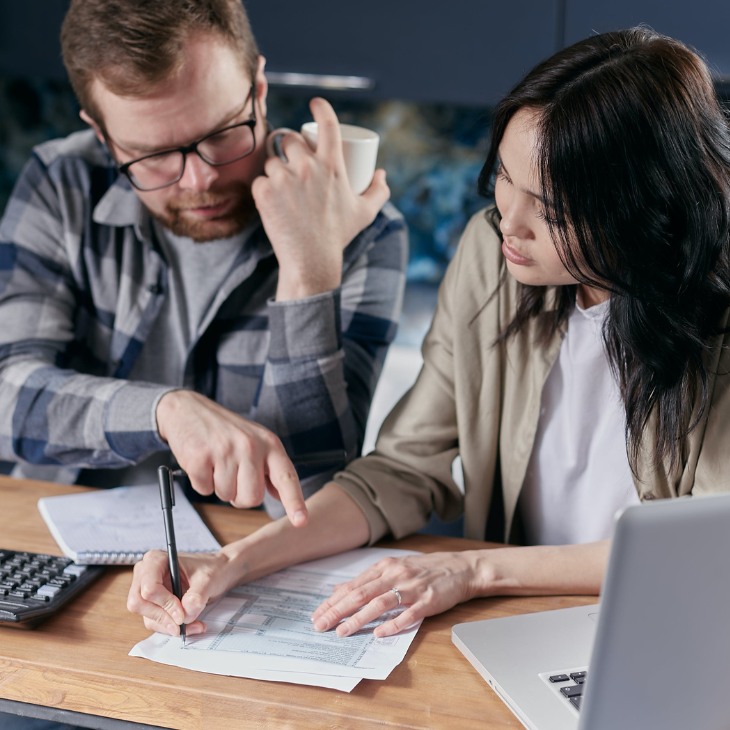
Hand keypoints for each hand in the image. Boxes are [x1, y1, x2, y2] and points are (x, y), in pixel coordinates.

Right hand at [127, 549, 243, 635]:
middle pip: (139, 603)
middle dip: (163, 617)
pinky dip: (171, 627)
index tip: (182, 614)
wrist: (218, 572)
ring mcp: (147, 590)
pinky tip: (191, 625)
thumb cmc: (212, 568)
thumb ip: (196, 597)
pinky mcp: (153, 604)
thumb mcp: (208, 579)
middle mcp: (146, 574)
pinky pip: (155, 622)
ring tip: (195, 625)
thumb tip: (185, 616)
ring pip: (147, 616)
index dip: (165, 604)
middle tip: (183, 624)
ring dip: (170, 626)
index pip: (149, 587)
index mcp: (156, 560)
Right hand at [156, 390, 306, 525]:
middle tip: (232, 474)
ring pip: (226, 496)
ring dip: (219, 487)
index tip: (301, 521)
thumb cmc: (226, 430)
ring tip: (216, 463)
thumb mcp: (256, 441)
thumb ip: (270, 468)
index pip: (286, 477)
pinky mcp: (200, 457)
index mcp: (270, 444)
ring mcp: (225, 451)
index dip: (294, 501)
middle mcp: (251, 446)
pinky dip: (201, 482)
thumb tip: (282, 495)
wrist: (189, 409)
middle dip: (240, 495)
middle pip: (252, 498)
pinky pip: (204, 490)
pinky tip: (202, 462)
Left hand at [252, 97, 389, 300]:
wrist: (311, 260)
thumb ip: (378, 191)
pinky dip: (264, 190)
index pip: (328, 124)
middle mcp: (308, 167)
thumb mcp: (365, 213)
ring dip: (275, 171)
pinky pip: (259, 181)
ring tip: (283, 190)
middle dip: (290, 148)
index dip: (321, 108)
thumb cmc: (338, 236)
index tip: (315, 103)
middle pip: (291, 140)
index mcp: (332, 166)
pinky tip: (271, 202)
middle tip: (293, 165)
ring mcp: (284, 179)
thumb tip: (380, 173)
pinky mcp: (265, 192)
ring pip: (272, 161)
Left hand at [311, 551, 482, 637]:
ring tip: (343, 632)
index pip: (353, 586)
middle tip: (320, 625)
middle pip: (361, 594)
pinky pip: (408, 614)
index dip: (333, 601)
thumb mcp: (394, 568)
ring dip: (359, 618)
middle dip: (338, 611)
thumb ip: (367, 580)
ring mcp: (412, 587)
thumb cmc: (425, 569)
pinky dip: (393, 624)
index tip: (317, 614)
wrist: (460, 568)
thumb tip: (339, 590)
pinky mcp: (428, 600)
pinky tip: (379, 634)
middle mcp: (395, 574)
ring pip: (380, 603)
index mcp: (385, 567)